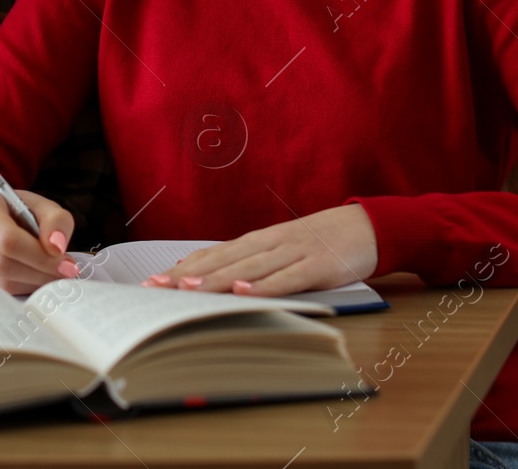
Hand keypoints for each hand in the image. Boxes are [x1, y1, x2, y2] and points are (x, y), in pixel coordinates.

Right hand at [0, 188, 76, 293]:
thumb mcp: (40, 206)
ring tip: (51, 275)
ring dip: (32, 284)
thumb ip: (56, 220)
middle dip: (40, 272)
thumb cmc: (16, 211)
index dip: (40, 256)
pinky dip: (20, 289)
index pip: (7, 239)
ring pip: (0, 284)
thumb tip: (57, 248)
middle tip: (66, 274)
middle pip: (3, 264)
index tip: (67, 264)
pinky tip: (33, 280)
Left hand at [146, 204, 377, 295]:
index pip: (211, 254)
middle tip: (155, 289)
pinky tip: (244, 291)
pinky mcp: (316, 266)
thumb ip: (249, 261)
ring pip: (247, 268)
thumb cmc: (318, 242)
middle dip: (186, 276)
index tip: (151, 283)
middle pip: (221, 261)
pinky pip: (287, 278)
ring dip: (216, 279)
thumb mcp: (280, 248)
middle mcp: (269, 243)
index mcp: (257, 240)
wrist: (366, 227)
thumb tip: (208, 275)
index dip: (181, 269)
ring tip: (188, 290)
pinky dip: (264, 285)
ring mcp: (292, 252)